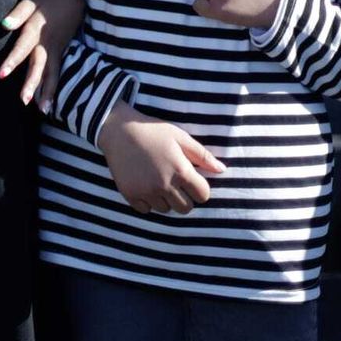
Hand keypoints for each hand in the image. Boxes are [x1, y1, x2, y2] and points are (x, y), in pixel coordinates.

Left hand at [0, 0, 84, 112]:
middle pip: (39, 66)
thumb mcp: (31, 1)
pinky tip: (47, 105)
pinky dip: (53, 89)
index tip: (1, 75)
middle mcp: (46, 44)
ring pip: (51, 74)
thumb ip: (17, 14)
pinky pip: (57, 74)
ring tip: (41, 109)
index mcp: (35, 31)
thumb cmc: (48, 1)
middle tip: (23, 100)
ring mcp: (56, 51)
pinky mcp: (61, 54)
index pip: (22, 48)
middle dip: (32, 83)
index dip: (12, 61)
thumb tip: (4, 26)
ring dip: (46, 92)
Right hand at [97, 103, 225, 213]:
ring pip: (165, 210)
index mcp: (181, 171)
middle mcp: (164, 185)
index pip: (203, 196)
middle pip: (185, 208)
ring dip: (165, 200)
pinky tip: (144, 186)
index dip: (199, 188)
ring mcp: (146, 191)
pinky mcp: (130, 194)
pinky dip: (147, 202)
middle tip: (174, 183)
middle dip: (184, 197)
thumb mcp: (180, 137)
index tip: (191, 180)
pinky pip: (146, 210)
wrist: (117, 129)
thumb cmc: (152, 131)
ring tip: (157, 181)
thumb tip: (222, 170)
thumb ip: (202, 155)